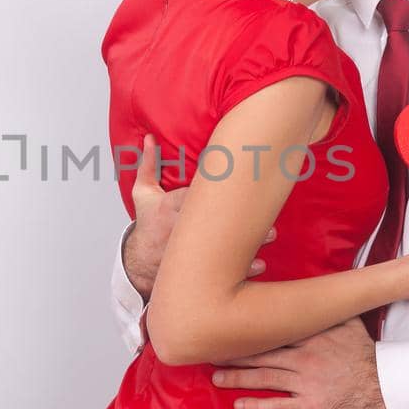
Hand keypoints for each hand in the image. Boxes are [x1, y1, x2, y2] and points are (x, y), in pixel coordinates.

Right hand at [123, 133, 273, 298]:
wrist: (138, 262)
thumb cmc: (148, 224)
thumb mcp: (143, 194)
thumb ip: (148, 165)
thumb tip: (150, 137)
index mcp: (168, 209)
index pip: (191, 196)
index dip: (211, 188)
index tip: (232, 178)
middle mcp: (179, 231)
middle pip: (211, 222)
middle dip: (236, 218)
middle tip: (264, 212)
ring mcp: (189, 253)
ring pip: (222, 249)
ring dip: (249, 244)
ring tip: (270, 236)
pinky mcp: (197, 269)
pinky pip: (223, 271)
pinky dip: (242, 270)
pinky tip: (260, 263)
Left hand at [207, 317, 386, 408]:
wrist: (385, 388)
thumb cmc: (364, 355)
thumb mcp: (349, 323)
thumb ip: (327, 307)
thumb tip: (314, 286)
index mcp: (311, 334)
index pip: (272, 327)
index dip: (247, 326)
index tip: (224, 323)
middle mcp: (305, 356)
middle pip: (261, 351)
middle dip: (233, 352)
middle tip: (208, 351)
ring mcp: (306, 381)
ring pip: (263, 377)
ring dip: (237, 378)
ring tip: (216, 378)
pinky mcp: (310, 405)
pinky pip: (278, 405)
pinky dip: (257, 406)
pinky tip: (238, 405)